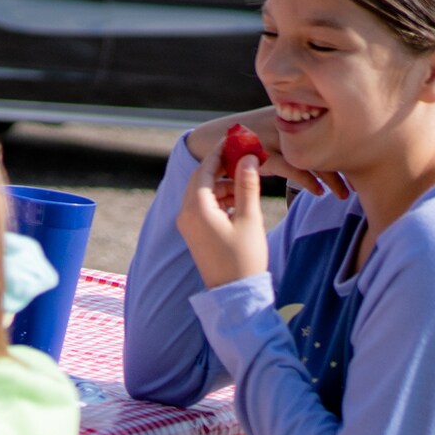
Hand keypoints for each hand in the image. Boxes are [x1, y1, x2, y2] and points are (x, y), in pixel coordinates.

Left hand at [175, 121, 272, 289]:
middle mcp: (186, 214)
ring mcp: (187, 225)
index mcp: (196, 208)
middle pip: (201, 179)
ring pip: (202, 193)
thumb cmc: (244, 258)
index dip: (220, 153)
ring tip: (246, 180)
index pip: (205, 170)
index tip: (234, 140)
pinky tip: (238, 199)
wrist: (234, 295)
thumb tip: (248, 158)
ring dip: (222, 183)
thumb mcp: (249, 218)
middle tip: (242, 156)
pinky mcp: (194, 233)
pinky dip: (218, 198)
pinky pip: (202, 206)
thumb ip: (247, 185)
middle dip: (221, 166)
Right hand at [181, 108, 344, 196]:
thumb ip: (295, 129)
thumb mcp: (272, 126)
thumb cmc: (247, 137)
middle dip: (343, 164)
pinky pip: (292, 169)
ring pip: (312, 158)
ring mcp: (273, 137)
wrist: (211, 140)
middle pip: (324, 141)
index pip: (327, 126)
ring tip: (341, 194)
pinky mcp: (262, 154)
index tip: (360, 161)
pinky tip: (317, 192)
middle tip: (356, 184)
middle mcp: (284, 122)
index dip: (345, 145)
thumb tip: (323, 140)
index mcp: (290, 111)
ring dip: (330, 178)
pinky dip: (308, 181)